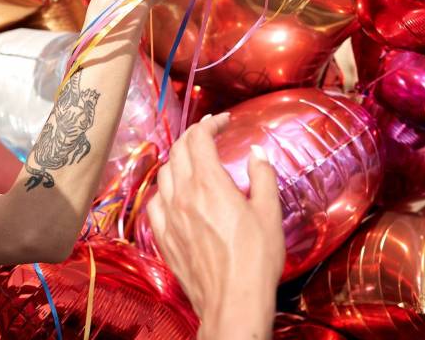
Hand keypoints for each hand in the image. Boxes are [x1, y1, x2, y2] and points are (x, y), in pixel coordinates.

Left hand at [147, 113, 283, 339]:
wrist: (233, 303)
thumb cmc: (255, 260)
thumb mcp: (269, 213)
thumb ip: (262, 177)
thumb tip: (257, 154)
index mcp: (209, 184)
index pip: (199, 138)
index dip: (210, 124)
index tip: (223, 122)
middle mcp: (183, 195)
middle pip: (178, 151)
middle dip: (193, 136)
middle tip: (209, 134)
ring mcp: (169, 217)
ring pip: (163, 175)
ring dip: (177, 160)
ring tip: (193, 161)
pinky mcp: (163, 238)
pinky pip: (155, 204)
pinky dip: (164, 190)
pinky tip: (174, 195)